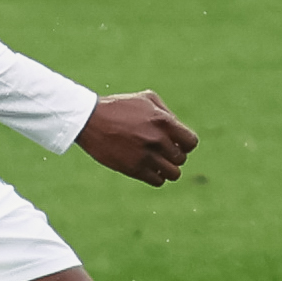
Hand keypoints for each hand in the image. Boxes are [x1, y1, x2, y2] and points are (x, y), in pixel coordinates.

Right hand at [75, 91, 198, 185]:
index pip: (191, 142)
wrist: (90, 120)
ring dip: (167, 169)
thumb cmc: (119, 107)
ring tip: (157, 163)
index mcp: (163, 121)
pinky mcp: (133, 169)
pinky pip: (157, 181)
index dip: (186, 144)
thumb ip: (166, 113)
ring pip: (173, 174)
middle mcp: (157, 139)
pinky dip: (156, 177)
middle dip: (174, 156)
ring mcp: (146, 156)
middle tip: (162, 151)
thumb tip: (179, 130)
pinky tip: (148, 168)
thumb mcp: (146, 99)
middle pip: (181, 159)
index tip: (176, 143)